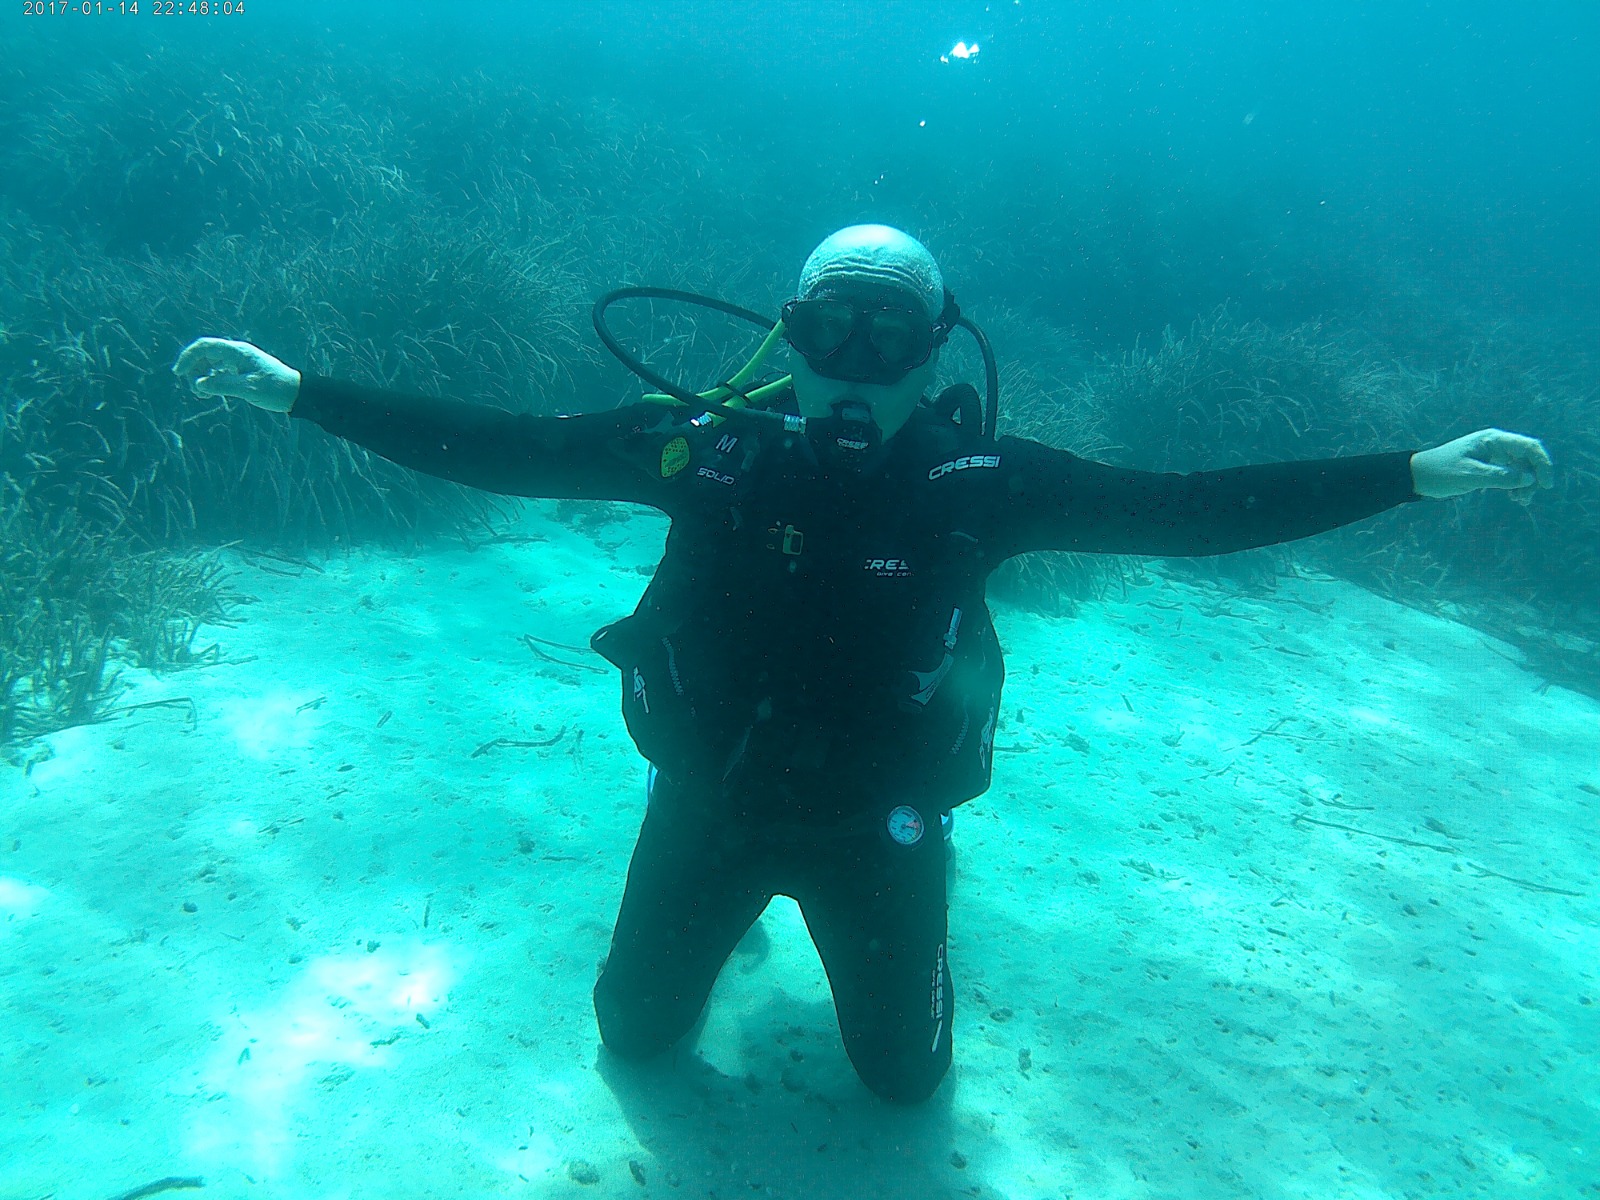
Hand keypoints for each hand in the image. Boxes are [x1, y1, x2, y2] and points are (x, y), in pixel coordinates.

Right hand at [172, 337, 300, 413]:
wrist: (298, 393)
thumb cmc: (276, 389)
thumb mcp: (249, 389)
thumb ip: (222, 385)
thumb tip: (198, 384)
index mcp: (238, 352)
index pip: (205, 346)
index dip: (188, 357)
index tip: (178, 373)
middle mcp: (237, 353)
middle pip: (205, 354)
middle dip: (194, 370)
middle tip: (196, 391)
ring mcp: (239, 361)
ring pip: (211, 363)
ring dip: (202, 376)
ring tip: (203, 395)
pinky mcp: (242, 370)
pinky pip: (220, 370)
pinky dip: (211, 379)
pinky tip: (212, 392)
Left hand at [1410, 428, 1552, 503]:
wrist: (1418, 476)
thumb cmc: (1440, 472)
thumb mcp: (1470, 476)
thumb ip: (1499, 477)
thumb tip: (1529, 479)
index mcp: (1493, 440)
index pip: (1529, 446)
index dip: (1543, 464)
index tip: (1546, 485)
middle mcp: (1496, 444)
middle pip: (1527, 457)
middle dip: (1532, 477)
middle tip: (1525, 499)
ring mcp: (1492, 454)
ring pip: (1520, 467)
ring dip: (1524, 483)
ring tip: (1520, 501)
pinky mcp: (1487, 465)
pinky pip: (1509, 473)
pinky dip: (1515, 485)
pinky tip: (1513, 497)